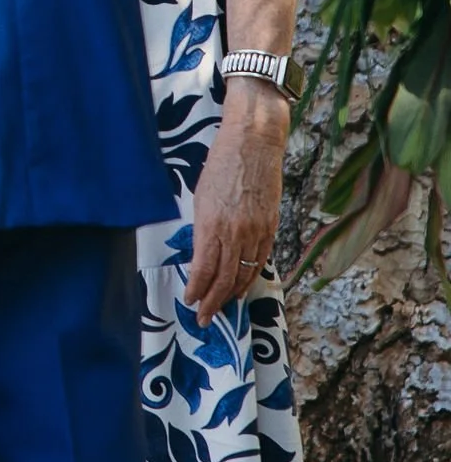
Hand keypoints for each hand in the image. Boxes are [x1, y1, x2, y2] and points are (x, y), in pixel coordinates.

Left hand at [187, 80, 290, 325]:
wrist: (253, 143)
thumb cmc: (221, 165)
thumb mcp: (201, 197)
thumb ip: (203, 229)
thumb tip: (201, 256)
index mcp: (211, 223)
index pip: (203, 269)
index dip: (196, 290)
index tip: (189, 302)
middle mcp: (235, 232)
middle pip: (224, 278)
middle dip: (212, 302)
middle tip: (203, 318)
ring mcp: (256, 231)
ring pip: (244, 274)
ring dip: (231, 295)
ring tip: (221, 308)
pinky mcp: (271, 226)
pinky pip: (260, 261)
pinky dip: (249, 278)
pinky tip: (242, 288)